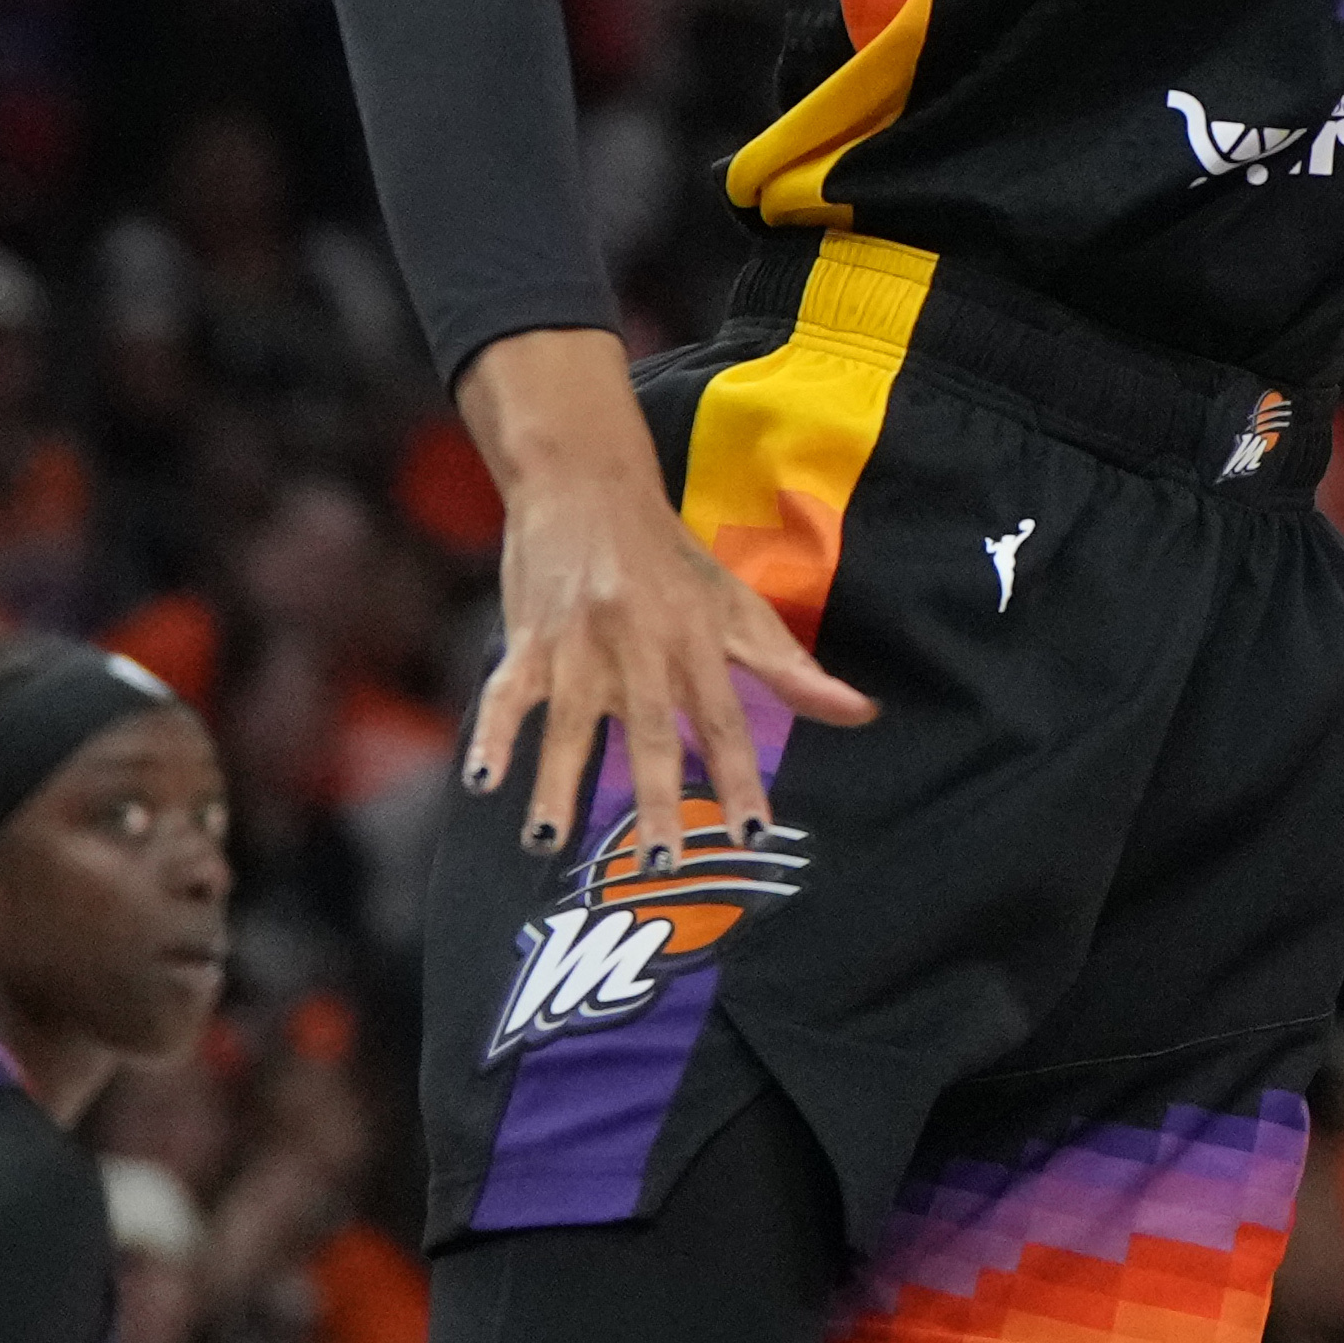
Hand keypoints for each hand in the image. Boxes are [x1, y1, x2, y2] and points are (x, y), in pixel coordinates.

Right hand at [456, 327, 876, 868]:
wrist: (588, 482)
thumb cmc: (669, 557)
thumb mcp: (734, 604)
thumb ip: (790, 668)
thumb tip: (860, 712)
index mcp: (696, 639)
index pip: (725, 720)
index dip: (740, 776)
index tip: (752, 832)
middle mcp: (641, 645)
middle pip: (651, 730)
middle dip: (656, 797)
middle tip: (660, 860)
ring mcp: (581, 645)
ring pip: (571, 723)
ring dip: (558, 783)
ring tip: (547, 841)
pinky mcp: (530, 640)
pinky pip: (507, 694)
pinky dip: (493, 734)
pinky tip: (483, 780)